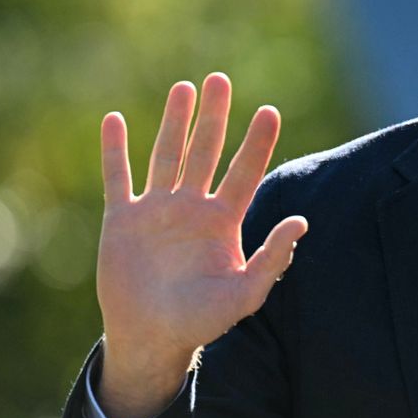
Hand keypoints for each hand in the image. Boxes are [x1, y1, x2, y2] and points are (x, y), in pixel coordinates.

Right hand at [93, 72, 307, 417]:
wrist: (152, 338)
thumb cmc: (202, 321)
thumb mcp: (245, 295)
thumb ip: (273, 259)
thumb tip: (302, 222)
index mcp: (224, 220)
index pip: (245, 172)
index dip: (257, 142)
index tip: (268, 111)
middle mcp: (193, 206)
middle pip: (205, 151)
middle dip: (214, 116)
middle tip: (219, 79)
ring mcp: (157, 209)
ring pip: (167, 155)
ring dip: (175, 122)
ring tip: (184, 87)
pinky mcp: (122, 219)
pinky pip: (118, 177)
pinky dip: (115, 150)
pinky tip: (114, 120)